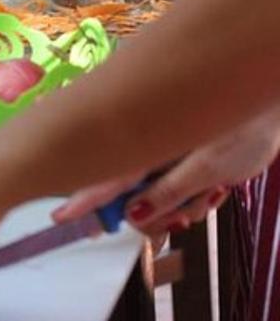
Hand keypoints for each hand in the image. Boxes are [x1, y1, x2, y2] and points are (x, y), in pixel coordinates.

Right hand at [53, 109, 279, 235]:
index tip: (62, 215)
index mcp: (147, 144)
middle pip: (129, 192)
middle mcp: (147, 145)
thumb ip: (169, 192)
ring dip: (182, 205)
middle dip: (154, 214)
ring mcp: (161, 150)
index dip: (83, 199)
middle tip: (178, 220)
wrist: (270, 101)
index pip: (105, 176)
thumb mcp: (209, 167)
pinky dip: (193, 195)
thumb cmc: (245, 126)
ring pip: (155, 194)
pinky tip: (214, 189)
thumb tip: (132, 215)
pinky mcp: (176, 154)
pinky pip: (174, 187)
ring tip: (212, 195)